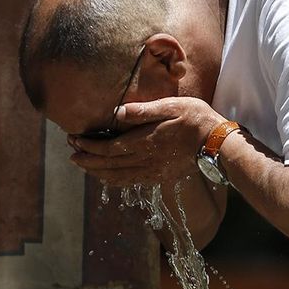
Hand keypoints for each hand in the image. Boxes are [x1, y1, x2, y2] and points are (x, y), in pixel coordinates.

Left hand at [69, 97, 226, 185]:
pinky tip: (106, 177)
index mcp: (144, 142)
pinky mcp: (159, 177)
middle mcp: (144, 160)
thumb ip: (143, 112)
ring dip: (96, 172)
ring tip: (82, 165)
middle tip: (71, 152)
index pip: (108, 148)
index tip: (73, 139)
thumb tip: (117, 113)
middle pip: (108, 164)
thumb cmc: (195, 119)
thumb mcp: (171, 106)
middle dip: (86, 159)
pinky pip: (130, 182)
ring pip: (117, 176)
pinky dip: (114, 180)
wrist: (217, 144)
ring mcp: (152, 171)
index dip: (88, 146)